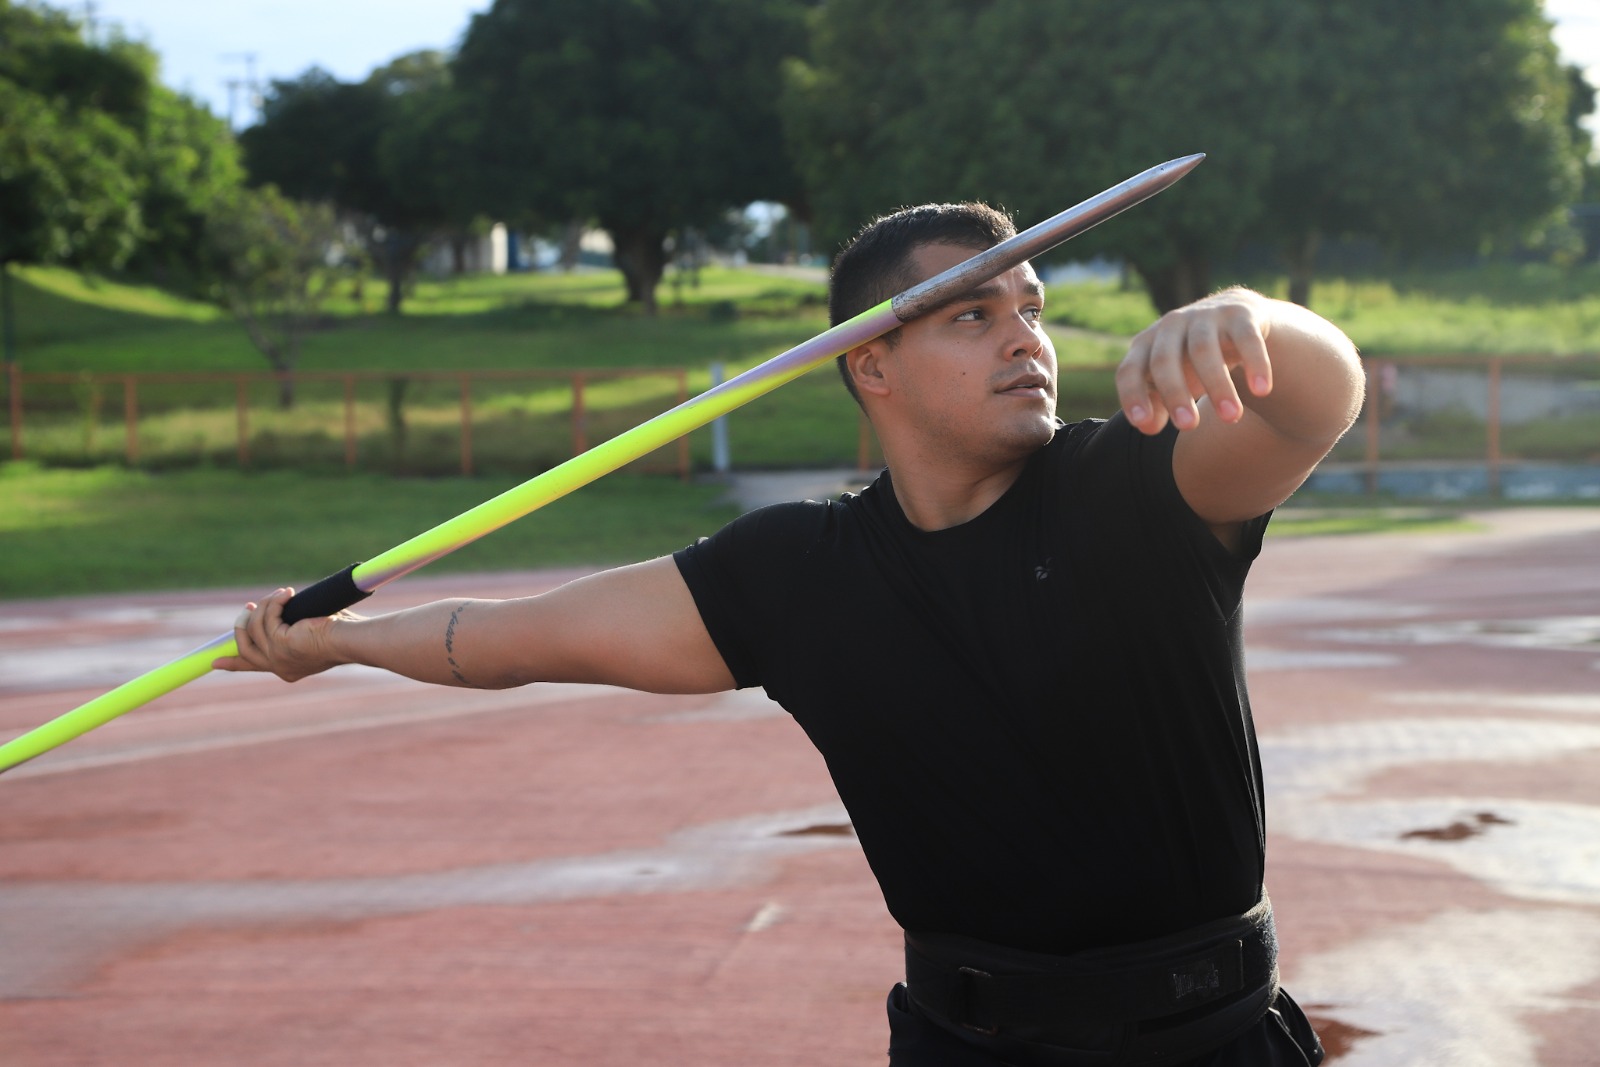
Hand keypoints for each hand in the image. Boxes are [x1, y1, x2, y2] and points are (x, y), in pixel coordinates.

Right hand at [212, 587, 354, 681]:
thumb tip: (283, 606)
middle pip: (244, 648)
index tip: (214, 662)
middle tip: (250, 607)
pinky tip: (288, 593)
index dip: (232, 663)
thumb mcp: (312, 631)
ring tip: (284, 593)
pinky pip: (267, 617)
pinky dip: (275, 602)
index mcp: (287, 668)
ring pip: (254, 627)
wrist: (351, 639)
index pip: (253, 666)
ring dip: (265, 605)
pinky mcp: (279, 643)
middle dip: (242, 624)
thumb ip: (293, 626)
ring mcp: (277, 657)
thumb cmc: (342, 632)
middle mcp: (280, 667)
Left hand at [1116, 288, 1274, 434]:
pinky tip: (1261, 391)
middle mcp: (1170, 325)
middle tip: (1188, 426)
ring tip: (1231, 418)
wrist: (1235, 317)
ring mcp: (1204, 316)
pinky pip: (1247, 338)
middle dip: (1175, 395)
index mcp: (1146, 344)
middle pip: (1165, 360)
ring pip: (1204, 350)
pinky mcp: (1239, 313)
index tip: (1142, 424)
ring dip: (1218, 386)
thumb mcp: (1172, 380)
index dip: (1132, 395)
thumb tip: (1147, 428)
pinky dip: (1255, 364)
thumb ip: (1157, 405)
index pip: (1130, 370)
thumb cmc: (1192, 360)